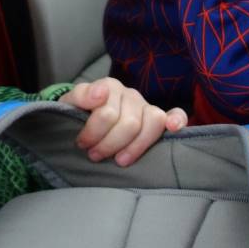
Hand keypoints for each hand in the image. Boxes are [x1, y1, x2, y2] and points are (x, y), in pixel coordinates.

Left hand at [57, 76, 187, 166]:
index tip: (82, 143)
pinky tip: (173, 129)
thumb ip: (81, 96)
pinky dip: (177, 120)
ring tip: (119, 161)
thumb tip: (100, 94)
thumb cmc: (78, 114)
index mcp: (109, 86)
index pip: (107, 112)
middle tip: (94, 155)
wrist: (83, 118)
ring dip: (135, 146)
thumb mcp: (70, 103)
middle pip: (129, 123)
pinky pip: (176, 114)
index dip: (94, 132)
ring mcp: (145, 105)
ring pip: (153, 122)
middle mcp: (129, 94)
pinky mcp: (158, 118)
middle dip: (109, 144)